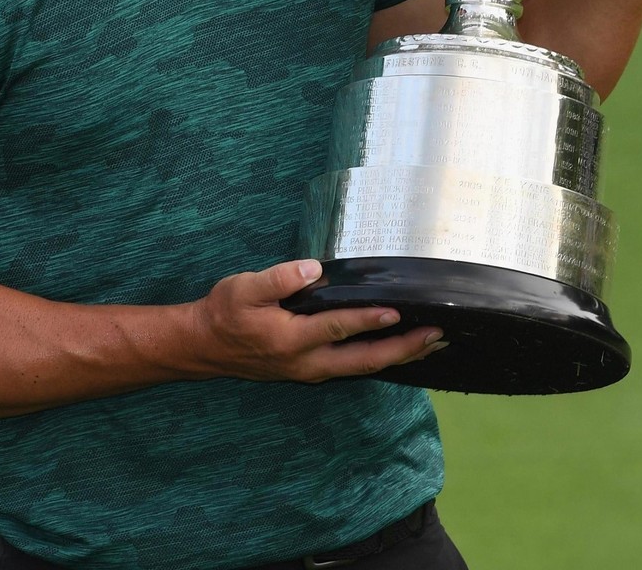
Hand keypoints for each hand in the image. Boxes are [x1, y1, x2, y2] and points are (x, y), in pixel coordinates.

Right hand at [187, 259, 446, 383]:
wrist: (206, 346)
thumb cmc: (225, 313)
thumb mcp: (243, 288)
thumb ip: (278, 279)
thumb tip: (313, 269)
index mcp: (292, 339)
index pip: (339, 328)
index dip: (368, 319)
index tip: (397, 311)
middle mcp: (308, 362)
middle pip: (364, 360)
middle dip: (402, 348)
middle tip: (435, 335)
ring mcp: (311, 370)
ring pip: (363, 368)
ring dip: (397, 357)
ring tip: (429, 344)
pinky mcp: (312, 370)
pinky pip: (353, 367)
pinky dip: (380, 359)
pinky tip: (396, 349)